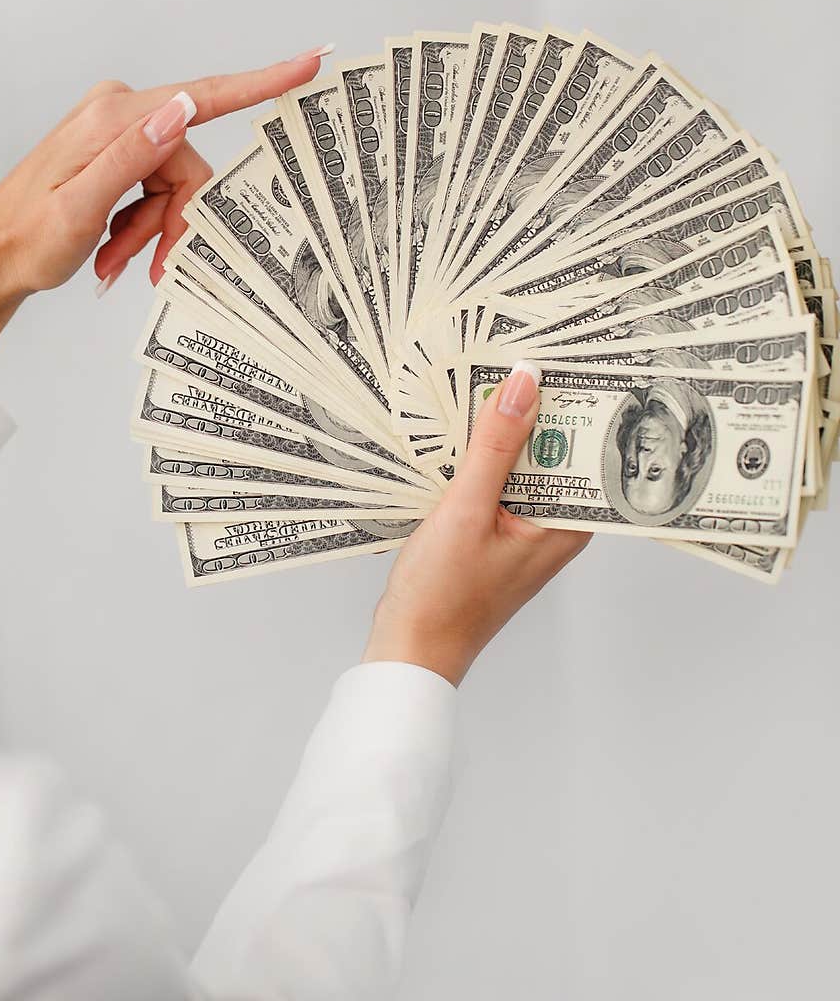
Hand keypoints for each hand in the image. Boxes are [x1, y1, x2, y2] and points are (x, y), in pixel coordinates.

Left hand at [0, 48, 330, 380]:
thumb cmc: (29, 240)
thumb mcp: (81, 207)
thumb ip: (132, 157)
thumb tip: (180, 110)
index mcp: (114, 118)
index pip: (201, 96)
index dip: (260, 83)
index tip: (306, 64)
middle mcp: (119, 114)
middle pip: (188, 167)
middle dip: (172, 222)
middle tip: (147, 264)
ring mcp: (118, 132)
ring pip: (173, 186)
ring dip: (151, 231)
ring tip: (116, 260)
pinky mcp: (117, 152)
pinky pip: (154, 191)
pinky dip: (140, 226)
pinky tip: (113, 248)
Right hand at [363, 362, 589, 685]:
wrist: (410, 648)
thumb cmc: (442, 597)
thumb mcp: (466, 510)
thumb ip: (494, 445)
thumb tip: (524, 384)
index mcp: (567, 524)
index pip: (590, 449)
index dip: (583, 402)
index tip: (572, 355)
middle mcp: (555, 525)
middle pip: (558, 451)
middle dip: (541, 407)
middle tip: (525, 352)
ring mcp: (525, 528)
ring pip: (525, 463)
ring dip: (507, 429)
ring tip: (493, 377)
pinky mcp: (496, 531)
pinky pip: (500, 481)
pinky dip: (485, 456)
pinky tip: (464, 431)